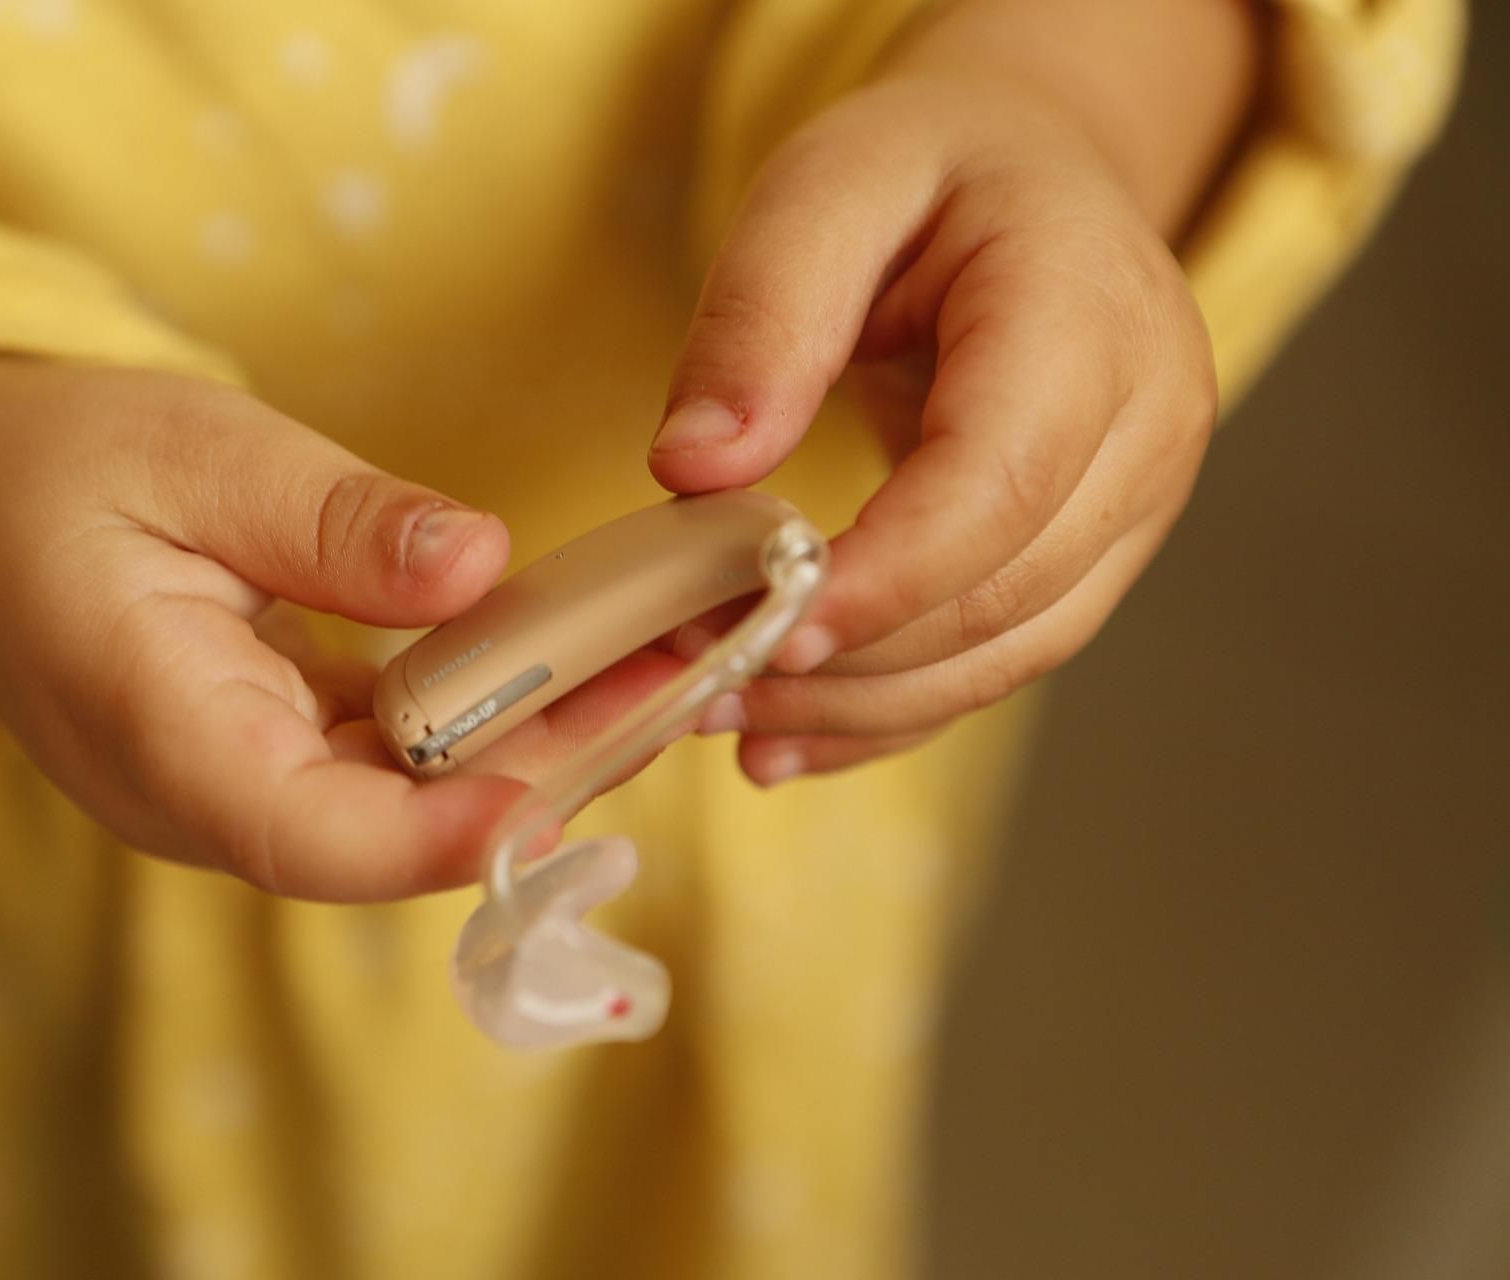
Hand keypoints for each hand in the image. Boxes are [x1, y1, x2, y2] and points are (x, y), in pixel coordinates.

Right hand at [0, 356, 687, 899]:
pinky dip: (485, 729)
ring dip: (536, 754)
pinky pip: (391, 772)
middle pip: (382, 835)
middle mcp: (194, 792)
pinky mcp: (271, 762)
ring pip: (401, 812)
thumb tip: (479, 565)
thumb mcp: (187, 452)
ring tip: (666, 671)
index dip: (430, 837)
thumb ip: (328, 520)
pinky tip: (581, 670)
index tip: (553, 802)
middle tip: (681, 691)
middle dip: (541, 779)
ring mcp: (234, 790)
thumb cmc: (51, 470)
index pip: (297, 830)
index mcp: (146, 720)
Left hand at [649, 67, 1222, 785]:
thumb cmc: (931, 168)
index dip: (886, 576)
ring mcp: (1138, 498)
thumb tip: (696, 470)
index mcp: (1090, 310)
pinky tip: (795, 735)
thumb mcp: (826, 185)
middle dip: (848, 658)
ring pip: (1009, 650)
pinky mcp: (1098, 552)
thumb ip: (761, 319)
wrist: (1034, 173)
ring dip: (862, 704)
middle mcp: (1148, 419)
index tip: (763, 628)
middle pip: (1005, 590)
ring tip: (727, 713)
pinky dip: (895, 709)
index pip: (1000, 481)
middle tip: (697, 675)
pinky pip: (1001, 658)